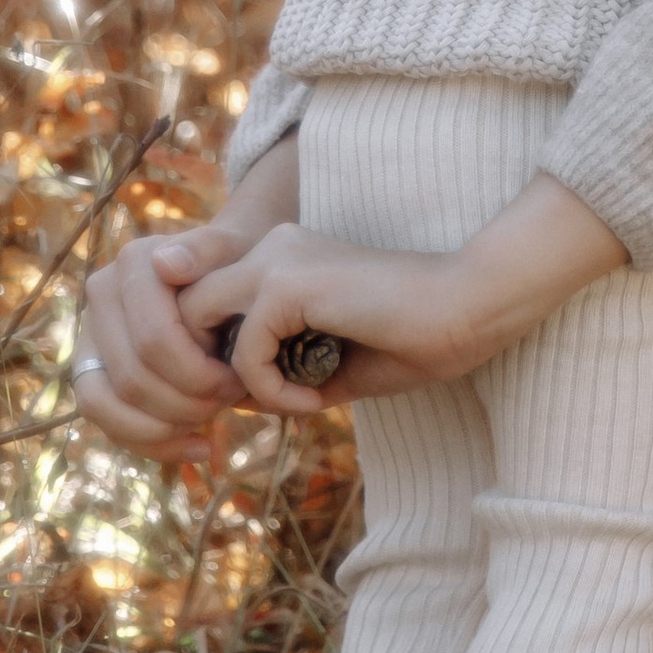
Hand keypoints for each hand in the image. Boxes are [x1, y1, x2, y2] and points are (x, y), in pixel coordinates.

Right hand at [70, 126, 301, 461]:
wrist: (228, 266)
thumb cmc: (238, 261)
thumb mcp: (236, 248)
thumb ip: (206, 249)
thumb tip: (165, 264)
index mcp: (132, 265)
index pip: (154, 341)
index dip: (197, 375)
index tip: (239, 382)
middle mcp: (101, 295)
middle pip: (131, 377)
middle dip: (185, 404)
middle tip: (229, 403)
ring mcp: (90, 333)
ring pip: (105, 404)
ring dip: (163, 428)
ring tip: (210, 426)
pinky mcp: (92, 367)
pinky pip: (104, 419)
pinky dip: (151, 442)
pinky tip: (201, 447)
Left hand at [176, 225, 472, 413]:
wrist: (467, 310)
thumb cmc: (412, 338)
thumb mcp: (327, 362)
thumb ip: (276, 371)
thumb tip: (226, 397)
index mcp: (283, 258)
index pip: (206, 304)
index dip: (214, 357)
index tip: (259, 395)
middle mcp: (272, 247)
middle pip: (186, 309)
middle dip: (202, 366)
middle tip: (251, 404)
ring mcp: (276, 259)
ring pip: (198, 325)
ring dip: (232, 379)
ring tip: (291, 401)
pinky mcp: (287, 283)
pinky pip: (244, 353)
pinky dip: (270, 389)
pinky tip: (315, 398)